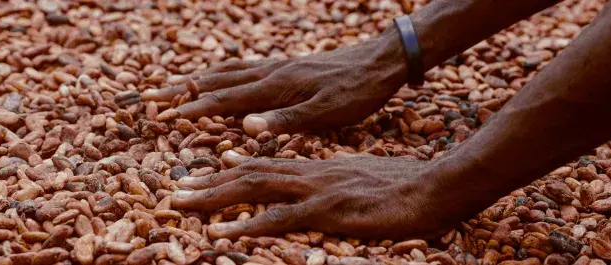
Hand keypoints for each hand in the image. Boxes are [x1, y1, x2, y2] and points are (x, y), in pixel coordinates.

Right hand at [144, 27, 408, 135]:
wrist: (381, 60)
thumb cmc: (357, 92)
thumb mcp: (327, 113)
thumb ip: (286, 121)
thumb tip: (247, 127)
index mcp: (277, 87)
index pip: (227, 100)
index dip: (196, 108)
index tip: (167, 116)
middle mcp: (271, 72)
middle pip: (217, 80)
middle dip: (182, 89)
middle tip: (151, 97)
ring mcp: (277, 65)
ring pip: (228, 69)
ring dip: (198, 78)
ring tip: (174, 84)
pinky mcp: (287, 64)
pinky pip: (244, 65)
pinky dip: (221, 71)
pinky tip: (221, 76)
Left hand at [171, 152, 471, 239]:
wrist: (434, 186)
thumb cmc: (404, 185)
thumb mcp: (362, 175)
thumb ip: (333, 177)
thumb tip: (312, 182)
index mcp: (318, 166)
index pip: (267, 162)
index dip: (233, 167)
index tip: (205, 171)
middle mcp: (310, 173)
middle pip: (250, 173)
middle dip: (210, 183)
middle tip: (177, 191)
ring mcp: (316, 190)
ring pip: (254, 189)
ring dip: (215, 197)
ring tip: (183, 203)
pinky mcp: (327, 211)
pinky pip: (278, 219)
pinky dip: (245, 225)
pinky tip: (221, 233)